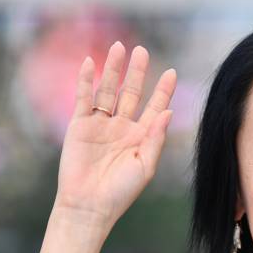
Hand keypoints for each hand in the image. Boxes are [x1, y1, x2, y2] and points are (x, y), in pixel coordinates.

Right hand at [53, 41, 176, 230]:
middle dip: (137, 73)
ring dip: (113, 70)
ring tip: (119, 47)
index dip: (163, 91)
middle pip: (131, 94)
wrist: (89, 205)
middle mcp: (122, 128)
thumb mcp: (145, 166)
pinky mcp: (80, 126)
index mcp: (141, 138)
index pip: (155, 108)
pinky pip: (84, 99)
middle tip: (142, 51)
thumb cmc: (121, 192)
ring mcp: (101, 125)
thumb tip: (168, 111)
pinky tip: (91, 63)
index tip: (172, 72)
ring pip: (108, 91)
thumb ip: (156, 138)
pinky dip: (87, 81)